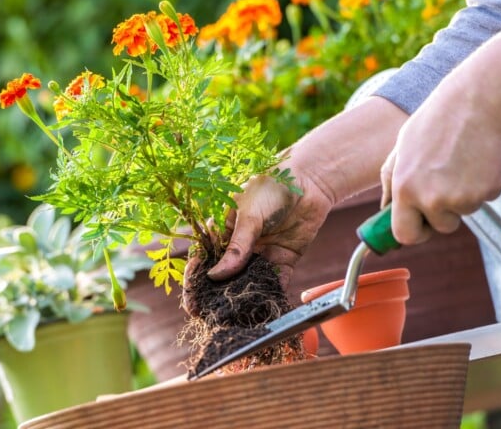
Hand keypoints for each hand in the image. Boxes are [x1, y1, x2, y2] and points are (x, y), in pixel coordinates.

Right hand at [182, 171, 333, 313]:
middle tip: (209, 316)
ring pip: (247, 282)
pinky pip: (274, 282)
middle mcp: (239, 245)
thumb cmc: (271, 186)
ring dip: (241, 299)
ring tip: (234, 320)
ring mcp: (260, 254)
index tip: (192, 300)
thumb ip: (236, 247)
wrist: (309, 180)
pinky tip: (263, 311)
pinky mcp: (282, 260)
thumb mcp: (248, 214)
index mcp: (223, 230)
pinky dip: (270, 296)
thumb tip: (215, 276)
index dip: (195, 279)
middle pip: (223, 275)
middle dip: (216, 296)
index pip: (204, 258)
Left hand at [380, 88, 500, 244]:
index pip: (404, 234)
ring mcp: (461, 198)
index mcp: (404, 188)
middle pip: (439, 228)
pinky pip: (483, 199)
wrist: (478, 101)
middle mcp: (431, 198)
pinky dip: (481, 185)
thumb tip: (384, 209)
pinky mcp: (487, 192)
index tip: (419, 226)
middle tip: (445, 187)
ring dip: (462, 196)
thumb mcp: (401, 149)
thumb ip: (391, 182)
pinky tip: (476, 160)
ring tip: (459, 163)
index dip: (413, 232)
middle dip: (442, 216)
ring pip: (462, 212)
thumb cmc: (436, 121)